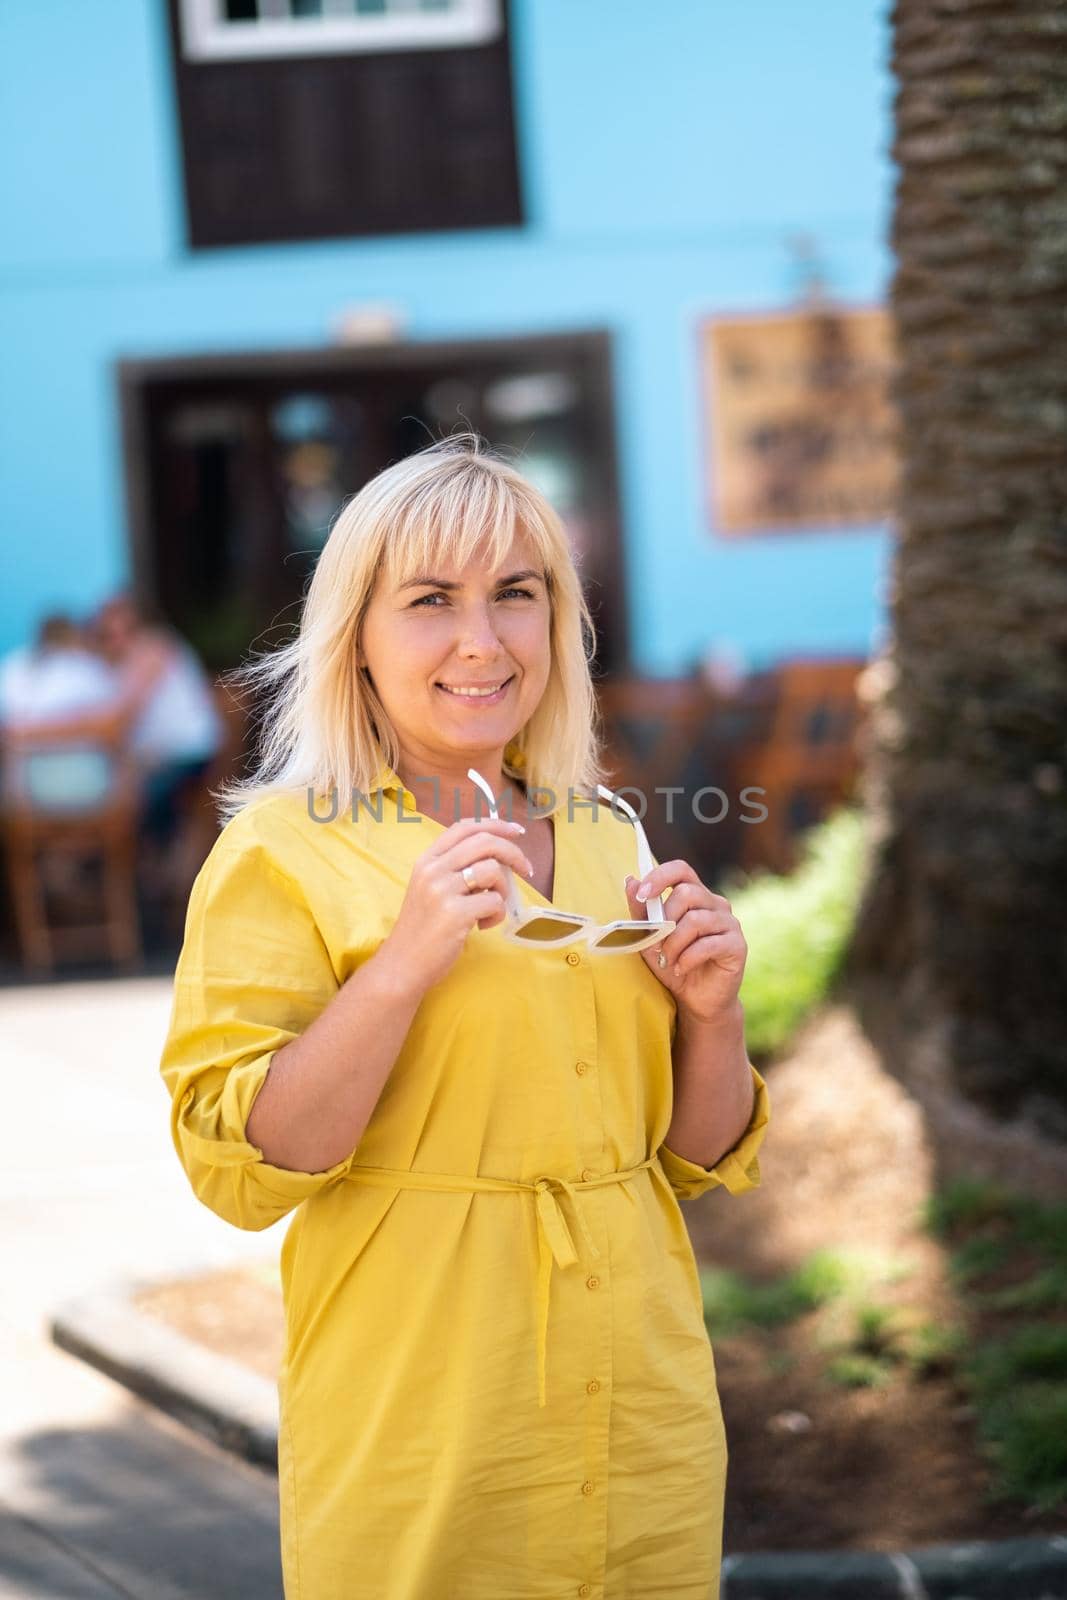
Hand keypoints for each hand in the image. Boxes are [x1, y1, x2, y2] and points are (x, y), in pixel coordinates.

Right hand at [381, 816, 533, 992]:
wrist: (402, 965)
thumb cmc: (422, 929)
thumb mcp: (430, 889)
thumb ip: (456, 870)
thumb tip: (499, 859)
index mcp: (426, 860)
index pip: (464, 827)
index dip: (495, 825)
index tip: (516, 831)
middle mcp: (432, 870)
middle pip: (484, 842)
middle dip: (513, 852)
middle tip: (526, 869)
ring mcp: (442, 891)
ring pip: (493, 870)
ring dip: (503, 890)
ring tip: (490, 908)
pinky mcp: (455, 914)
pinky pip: (495, 902)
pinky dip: (497, 915)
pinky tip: (483, 926)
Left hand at [623, 862, 746, 1023]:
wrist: (696, 1001)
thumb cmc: (673, 965)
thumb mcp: (650, 939)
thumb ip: (642, 912)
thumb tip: (630, 880)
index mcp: (695, 896)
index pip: (681, 870)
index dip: (660, 876)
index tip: (642, 895)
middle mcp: (715, 904)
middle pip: (687, 893)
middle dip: (665, 920)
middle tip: (656, 945)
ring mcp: (729, 923)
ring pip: (696, 920)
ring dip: (674, 943)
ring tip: (667, 960)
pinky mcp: (737, 945)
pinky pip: (708, 944)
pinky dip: (688, 958)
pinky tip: (680, 969)